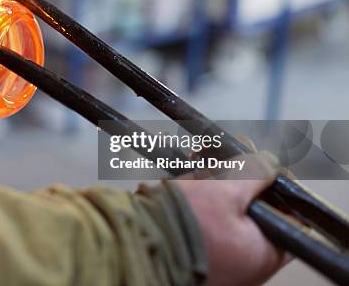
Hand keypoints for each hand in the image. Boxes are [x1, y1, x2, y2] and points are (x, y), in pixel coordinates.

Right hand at [176, 154, 288, 285]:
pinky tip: (186, 178)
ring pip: (226, 212)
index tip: (259, 165)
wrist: (137, 242)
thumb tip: (269, 162)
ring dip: (214, 184)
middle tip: (221, 159)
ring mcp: (219, 260)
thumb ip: (254, 172)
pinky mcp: (195, 253)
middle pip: (252, 211)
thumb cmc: (182, 225)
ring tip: (196, 161)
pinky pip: (205, 221)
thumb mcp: (226, 188)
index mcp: (262, 254)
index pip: (285, 216)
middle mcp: (244, 263)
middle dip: (237, 179)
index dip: (274, 185)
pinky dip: (198, 198)